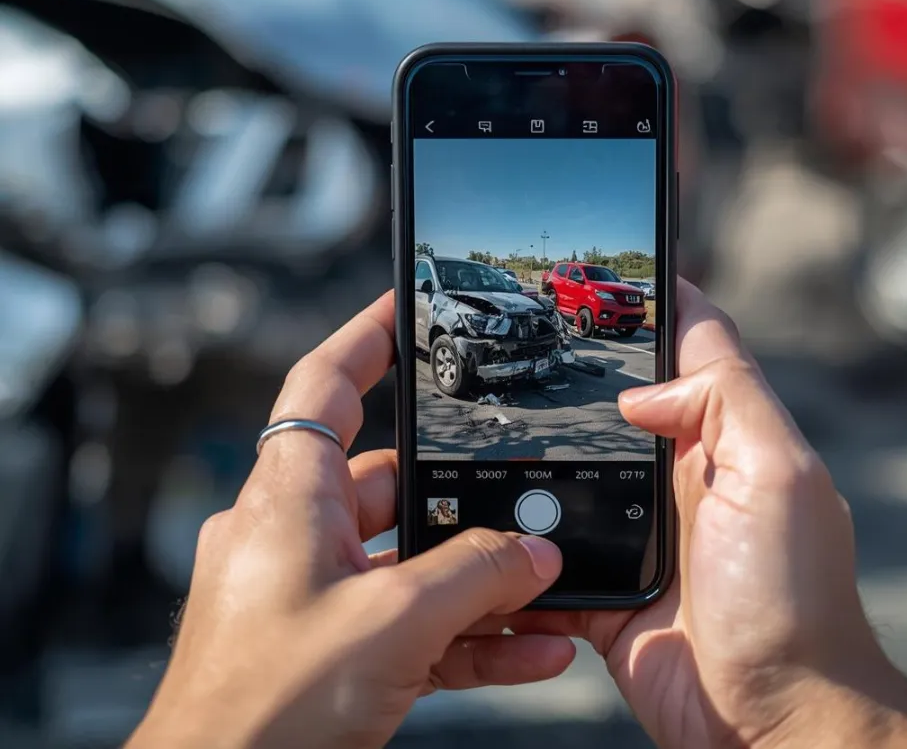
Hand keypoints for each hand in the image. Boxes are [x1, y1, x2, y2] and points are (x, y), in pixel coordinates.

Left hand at [128, 292, 573, 748]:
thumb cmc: (259, 710)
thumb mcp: (391, 624)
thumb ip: (475, 577)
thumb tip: (535, 553)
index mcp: (289, 495)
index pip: (324, 384)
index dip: (367, 335)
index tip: (406, 303)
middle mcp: (294, 532)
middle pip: (391, 482)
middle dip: (462, 498)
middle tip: (524, 499)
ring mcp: (309, 593)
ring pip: (408, 560)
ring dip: (477, 577)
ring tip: (543, 587)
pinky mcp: (327, 649)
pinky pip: (409, 621)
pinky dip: (463, 631)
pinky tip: (526, 650)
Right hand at [513, 279, 906, 748]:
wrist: (769, 722)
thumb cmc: (793, 603)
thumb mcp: (779, 475)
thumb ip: (726, 403)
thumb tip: (643, 389)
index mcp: (726, 438)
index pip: (691, 348)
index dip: (657, 301)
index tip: (616, 264)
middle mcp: (682, 475)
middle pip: (620, 400)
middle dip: (580, 368)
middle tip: (527, 333)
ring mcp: (641, 530)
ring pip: (575, 469)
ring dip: (542, 452)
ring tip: (488, 416)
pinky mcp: (606, 584)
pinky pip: (551, 548)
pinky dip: (525, 535)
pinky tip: (491, 515)